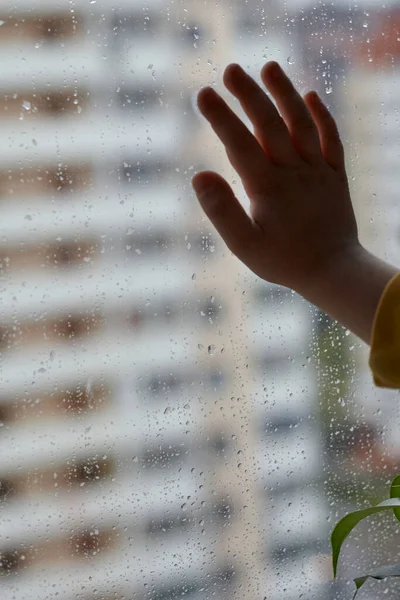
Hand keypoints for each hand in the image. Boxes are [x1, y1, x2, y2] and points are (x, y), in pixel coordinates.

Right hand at [192, 61, 359, 296]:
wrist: (333, 271)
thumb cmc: (283, 261)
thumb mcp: (245, 245)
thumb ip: (221, 211)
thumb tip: (198, 176)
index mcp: (268, 187)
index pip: (240, 143)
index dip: (221, 117)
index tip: (203, 93)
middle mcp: (294, 171)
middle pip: (270, 124)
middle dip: (249, 95)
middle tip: (230, 70)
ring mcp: (318, 171)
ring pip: (302, 124)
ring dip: (285, 93)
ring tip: (269, 67)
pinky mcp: (336, 176)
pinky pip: (331, 139)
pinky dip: (322, 116)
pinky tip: (310, 96)